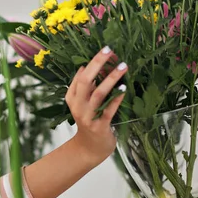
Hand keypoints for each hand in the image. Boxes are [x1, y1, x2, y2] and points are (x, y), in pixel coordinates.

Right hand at [65, 46, 126, 165]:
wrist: (90, 148)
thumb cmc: (89, 122)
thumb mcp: (82, 103)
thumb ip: (83, 87)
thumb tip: (87, 65)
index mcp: (72, 98)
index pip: (80, 76)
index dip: (92, 62)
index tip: (105, 50)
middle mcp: (77, 106)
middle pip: (86, 80)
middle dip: (98, 64)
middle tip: (109, 50)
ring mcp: (88, 116)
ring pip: (98, 93)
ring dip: (111, 79)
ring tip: (123, 66)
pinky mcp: (99, 126)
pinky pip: (109, 109)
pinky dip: (117, 98)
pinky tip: (125, 88)